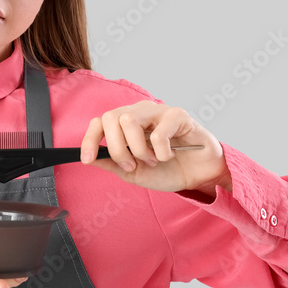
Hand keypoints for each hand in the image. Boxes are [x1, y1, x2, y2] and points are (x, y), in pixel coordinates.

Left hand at [79, 101, 231, 195]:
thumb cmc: (168, 170)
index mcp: (126, 124)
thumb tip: (90, 158)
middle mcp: (139, 112)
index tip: (88, 160)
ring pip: (129, 120)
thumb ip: (112, 164)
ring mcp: (158, 111)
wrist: (199, 176)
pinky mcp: (178, 115)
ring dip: (138, 150)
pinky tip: (170, 156)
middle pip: (110, 118)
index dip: (90, 140)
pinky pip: (157, 133)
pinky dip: (161, 152)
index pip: (100, 122)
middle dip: (117, 148)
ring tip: (153, 161)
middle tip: (132, 165)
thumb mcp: (134, 172)